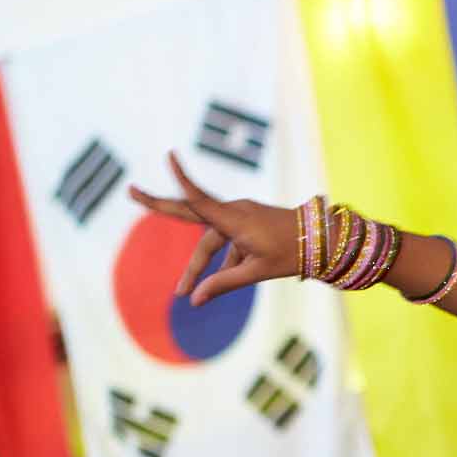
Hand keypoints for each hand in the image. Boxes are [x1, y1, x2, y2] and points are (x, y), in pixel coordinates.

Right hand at [127, 151, 300, 306]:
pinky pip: (227, 242)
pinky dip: (221, 261)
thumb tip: (193, 300)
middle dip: (160, 207)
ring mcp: (242, 216)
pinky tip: (213, 284)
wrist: (325, 242)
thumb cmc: (293, 254)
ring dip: (199, 264)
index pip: (199, 199)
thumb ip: (223, 284)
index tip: (169, 156)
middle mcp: (235, 212)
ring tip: (181, 291)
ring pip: (211, 240)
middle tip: (131, 191)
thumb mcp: (256, 272)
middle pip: (191, 214)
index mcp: (235, 219)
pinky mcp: (250, 223)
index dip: (182, 180)